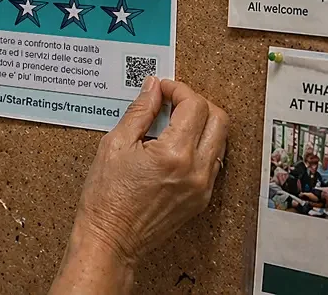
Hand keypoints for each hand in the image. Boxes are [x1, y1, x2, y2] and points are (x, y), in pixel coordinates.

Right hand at [71, 78, 227, 270]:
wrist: (111, 239)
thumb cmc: (107, 197)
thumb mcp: (115, 144)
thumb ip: (139, 111)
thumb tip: (152, 88)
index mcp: (174, 154)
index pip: (194, 106)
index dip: (178, 89)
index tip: (162, 88)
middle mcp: (196, 171)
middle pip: (218, 119)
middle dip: (196, 101)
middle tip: (172, 99)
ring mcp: (202, 187)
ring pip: (220, 140)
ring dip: (202, 122)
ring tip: (173, 120)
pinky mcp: (202, 198)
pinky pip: (213, 161)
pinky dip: (201, 143)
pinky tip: (176, 143)